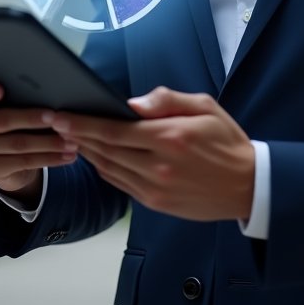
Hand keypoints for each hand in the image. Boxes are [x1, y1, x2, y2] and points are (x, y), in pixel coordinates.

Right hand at [0, 81, 75, 198]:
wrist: (8, 158)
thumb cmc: (15, 119)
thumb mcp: (13, 105)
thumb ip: (21, 96)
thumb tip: (54, 90)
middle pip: (1, 120)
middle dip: (31, 118)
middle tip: (55, 116)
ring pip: (18, 144)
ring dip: (49, 142)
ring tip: (72, 141)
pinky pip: (24, 162)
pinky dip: (50, 158)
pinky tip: (68, 156)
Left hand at [48, 86, 254, 221]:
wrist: (249, 186)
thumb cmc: (226, 140)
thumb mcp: (205, 107)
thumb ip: (167, 100)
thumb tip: (132, 104)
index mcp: (170, 138)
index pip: (114, 130)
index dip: (83, 124)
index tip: (61, 115)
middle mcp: (159, 166)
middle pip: (105, 150)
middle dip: (77, 135)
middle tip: (54, 123)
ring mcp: (155, 189)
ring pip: (109, 169)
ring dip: (86, 153)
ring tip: (70, 137)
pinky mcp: (156, 203)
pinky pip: (120, 184)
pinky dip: (104, 169)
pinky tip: (95, 156)